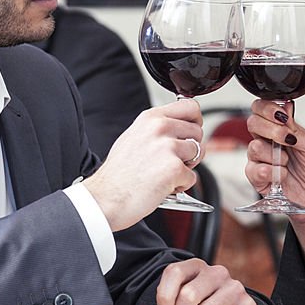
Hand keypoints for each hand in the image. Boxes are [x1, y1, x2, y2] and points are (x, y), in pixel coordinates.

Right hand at [82, 98, 202, 230]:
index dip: (195, 121)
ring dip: (186, 167)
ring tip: (164, 173)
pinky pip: (193, 176)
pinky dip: (181, 185)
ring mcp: (168, 147)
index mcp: (150, 118)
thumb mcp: (133, 137)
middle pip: (198, 131)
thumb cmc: (118, 174)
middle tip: (172, 161)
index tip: (190, 132)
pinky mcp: (174, 168)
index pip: (190, 106)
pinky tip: (163, 186)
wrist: (105, 198)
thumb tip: (181, 127)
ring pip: (199, 152)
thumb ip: (157, 128)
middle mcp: (160, 127)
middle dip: (191, 148)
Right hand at [244, 100, 304, 278]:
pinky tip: (281, 176)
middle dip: (270, 130)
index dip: (267, 108)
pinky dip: (269, 172)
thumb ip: (296, 129)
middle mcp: (269, 142)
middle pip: (253, 123)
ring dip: (274, 156)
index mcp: (281, 129)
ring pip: (253, 147)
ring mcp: (262, 160)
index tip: (281, 116)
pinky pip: (252, 170)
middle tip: (287, 140)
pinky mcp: (258, 179)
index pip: (263, 109)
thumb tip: (284, 111)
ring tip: (287, 164)